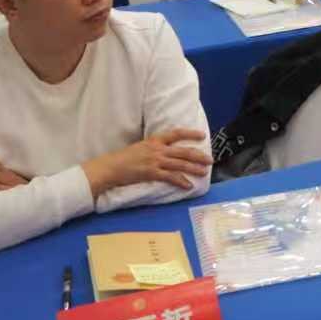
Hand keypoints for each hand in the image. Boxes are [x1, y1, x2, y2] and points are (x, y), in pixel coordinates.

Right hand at [83, 129, 209, 196]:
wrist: (110, 167)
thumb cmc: (123, 158)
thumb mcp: (140, 147)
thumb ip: (154, 148)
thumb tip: (165, 152)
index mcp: (154, 140)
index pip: (176, 133)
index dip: (190, 134)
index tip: (202, 136)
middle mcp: (157, 149)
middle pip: (183, 151)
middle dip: (198, 155)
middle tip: (210, 159)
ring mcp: (155, 161)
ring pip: (180, 164)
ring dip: (194, 168)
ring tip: (204, 172)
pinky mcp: (152, 173)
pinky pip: (170, 177)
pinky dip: (181, 181)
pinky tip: (188, 185)